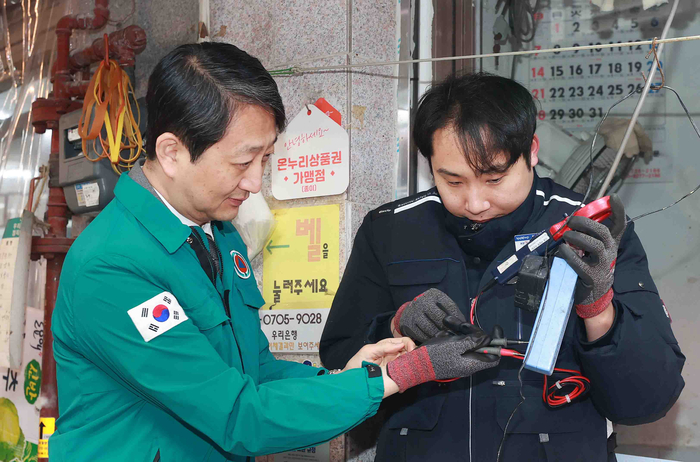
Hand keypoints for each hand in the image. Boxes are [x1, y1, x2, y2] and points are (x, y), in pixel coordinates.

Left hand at [343, 337, 415, 370]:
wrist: (350, 380)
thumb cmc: (357, 363)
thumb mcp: (369, 351)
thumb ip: (384, 346)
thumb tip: (401, 344)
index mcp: (388, 345)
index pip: (404, 341)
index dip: (409, 344)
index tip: (411, 351)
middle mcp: (393, 354)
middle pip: (409, 351)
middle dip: (414, 354)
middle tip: (414, 360)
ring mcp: (395, 365)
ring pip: (410, 362)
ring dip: (413, 364)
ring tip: (413, 368)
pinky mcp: (394, 376)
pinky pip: (406, 373)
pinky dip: (409, 374)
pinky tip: (409, 376)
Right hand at [386, 324, 497, 391]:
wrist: (415, 363)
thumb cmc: (436, 356)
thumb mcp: (456, 346)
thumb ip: (473, 342)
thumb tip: (487, 338)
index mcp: (473, 363)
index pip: (494, 356)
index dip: (498, 343)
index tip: (495, 329)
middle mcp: (467, 361)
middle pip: (479, 344)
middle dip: (472, 331)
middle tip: (463, 325)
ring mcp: (458, 358)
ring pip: (465, 340)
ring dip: (457, 330)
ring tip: (447, 323)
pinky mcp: (449, 354)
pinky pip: (454, 342)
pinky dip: (449, 335)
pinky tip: (442, 332)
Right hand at [390, 288, 466, 343]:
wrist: (409, 311)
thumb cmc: (430, 309)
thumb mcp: (441, 305)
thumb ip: (452, 312)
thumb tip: (465, 325)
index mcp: (434, 294)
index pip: (450, 306)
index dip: (457, 318)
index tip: (462, 328)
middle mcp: (423, 301)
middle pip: (440, 317)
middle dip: (449, 328)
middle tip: (454, 336)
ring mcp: (415, 312)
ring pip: (430, 328)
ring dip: (440, 336)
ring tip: (446, 340)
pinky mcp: (409, 324)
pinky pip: (422, 335)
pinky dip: (429, 339)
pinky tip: (434, 342)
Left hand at [558, 194, 625, 318]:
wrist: (594, 294)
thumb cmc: (591, 266)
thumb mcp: (593, 249)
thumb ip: (588, 235)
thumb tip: (573, 219)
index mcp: (610, 244)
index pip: (619, 225)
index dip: (618, 210)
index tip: (612, 197)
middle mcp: (609, 252)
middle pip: (604, 233)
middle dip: (587, 223)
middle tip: (572, 221)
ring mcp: (602, 266)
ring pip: (595, 246)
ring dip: (578, 237)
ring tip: (566, 235)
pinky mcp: (591, 277)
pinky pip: (580, 264)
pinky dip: (570, 255)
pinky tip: (562, 249)